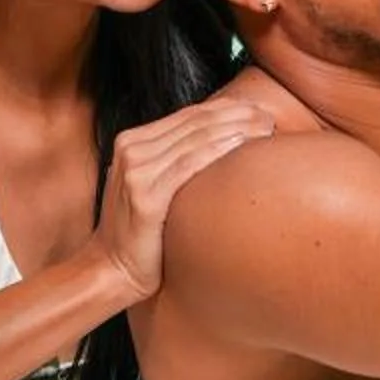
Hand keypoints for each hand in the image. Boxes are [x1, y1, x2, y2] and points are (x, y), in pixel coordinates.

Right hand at [91, 96, 273, 304]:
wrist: (110, 270)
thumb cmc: (139, 232)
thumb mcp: (149, 184)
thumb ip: (171, 159)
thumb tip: (219, 143)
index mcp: (131, 141)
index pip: (187, 116)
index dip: (225, 108)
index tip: (257, 109)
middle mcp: (131, 149)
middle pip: (194, 123)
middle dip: (236, 115)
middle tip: (269, 116)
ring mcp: (136, 171)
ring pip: (195, 138)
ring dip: (235, 128)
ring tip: (265, 128)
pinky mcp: (145, 196)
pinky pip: (187, 165)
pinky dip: (216, 150)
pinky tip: (241, 144)